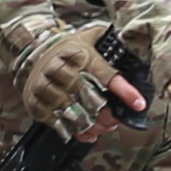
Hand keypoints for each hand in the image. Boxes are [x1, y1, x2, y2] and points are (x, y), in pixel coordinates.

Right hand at [20, 20, 145, 143]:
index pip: (106, 76)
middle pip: (89, 99)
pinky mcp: (34, 100)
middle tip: (114, 121)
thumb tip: (129, 38)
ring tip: (101, 129)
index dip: (124, 92)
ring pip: (72, 113)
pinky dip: (72, 131)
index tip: (138, 104)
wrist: (32, 50)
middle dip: (106, 115)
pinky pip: (54, 121)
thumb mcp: (88, 37)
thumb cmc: (68, 49)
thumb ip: (108, 38)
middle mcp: (61, 70)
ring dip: (91, 126)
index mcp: (79, 55)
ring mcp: (45, 86)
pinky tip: (84, 134)